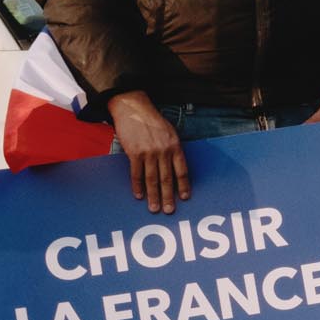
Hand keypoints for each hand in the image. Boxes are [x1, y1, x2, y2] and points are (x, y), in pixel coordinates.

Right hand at [108, 90, 188, 213]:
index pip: (182, 171)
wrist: (134, 109)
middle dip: (169, 197)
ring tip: (154, 208)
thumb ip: (173, 149)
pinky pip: (136, 173)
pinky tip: (139, 195)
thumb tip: (175, 167)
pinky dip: (138, 186)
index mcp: (175, 146)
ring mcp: (148, 153)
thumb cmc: (153, 121)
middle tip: (169, 210)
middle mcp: (163, 151)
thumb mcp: (170, 133)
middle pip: (168, 179)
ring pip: (152, 179)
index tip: (185, 198)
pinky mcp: (134, 153)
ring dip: (153, 196)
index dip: (184, 185)